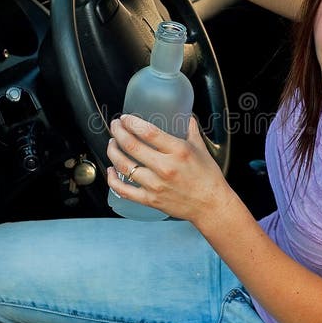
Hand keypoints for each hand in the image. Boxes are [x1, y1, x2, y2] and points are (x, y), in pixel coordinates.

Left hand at [106, 114, 233, 225]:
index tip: (125, 118)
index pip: (148, 132)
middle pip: (131, 146)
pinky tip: (110, 170)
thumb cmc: (208, 178)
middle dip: (118, 132)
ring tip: (112, 143)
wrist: (211, 205)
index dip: (132, 122)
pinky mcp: (150, 199)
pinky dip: (113, 179)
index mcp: (178, 151)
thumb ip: (191, 131)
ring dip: (113, 151)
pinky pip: (124, 189)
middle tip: (115, 126)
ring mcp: (156, 185)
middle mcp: (165, 167)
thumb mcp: (201, 149)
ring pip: (124, 165)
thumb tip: (186, 117)